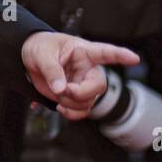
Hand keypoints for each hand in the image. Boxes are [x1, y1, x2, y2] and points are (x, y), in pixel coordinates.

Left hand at [21, 31, 138, 119]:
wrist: (28, 58)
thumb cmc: (39, 48)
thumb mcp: (41, 54)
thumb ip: (51, 70)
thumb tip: (60, 89)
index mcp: (82, 52)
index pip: (105, 52)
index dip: (120, 55)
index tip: (133, 58)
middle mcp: (87, 69)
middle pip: (98, 86)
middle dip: (81, 93)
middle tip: (64, 90)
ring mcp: (82, 84)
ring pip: (88, 102)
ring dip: (71, 103)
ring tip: (56, 94)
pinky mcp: (74, 96)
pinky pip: (81, 111)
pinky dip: (71, 114)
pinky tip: (60, 108)